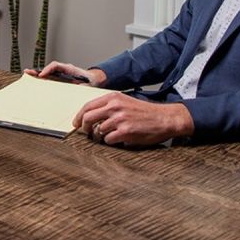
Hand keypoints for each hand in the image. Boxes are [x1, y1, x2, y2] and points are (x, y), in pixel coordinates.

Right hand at [26, 61, 105, 86]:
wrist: (95, 80)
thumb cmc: (91, 81)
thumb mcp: (87, 84)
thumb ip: (81, 85)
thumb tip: (77, 87)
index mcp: (69, 69)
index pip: (56, 66)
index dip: (49, 69)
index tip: (42, 75)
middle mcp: (64, 70)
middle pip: (49, 68)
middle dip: (39, 70)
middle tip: (28, 72)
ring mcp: (62, 74)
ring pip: (48, 72)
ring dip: (38, 73)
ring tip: (28, 74)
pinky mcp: (61, 79)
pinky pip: (50, 77)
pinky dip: (42, 78)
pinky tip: (35, 81)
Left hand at [72, 93, 193, 146]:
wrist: (164, 118)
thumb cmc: (144, 111)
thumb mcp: (125, 101)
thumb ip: (109, 105)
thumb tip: (90, 115)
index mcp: (113, 98)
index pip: (88, 106)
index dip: (79, 116)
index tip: (76, 123)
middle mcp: (114, 107)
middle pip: (87, 118)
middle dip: (84, 127)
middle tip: (86, 133)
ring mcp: (119, 119)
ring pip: (97, 131)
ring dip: (100, 136)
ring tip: (109, 135)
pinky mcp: (125, 132)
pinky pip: (108, 140)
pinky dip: (110, 142)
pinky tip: (119, 139)